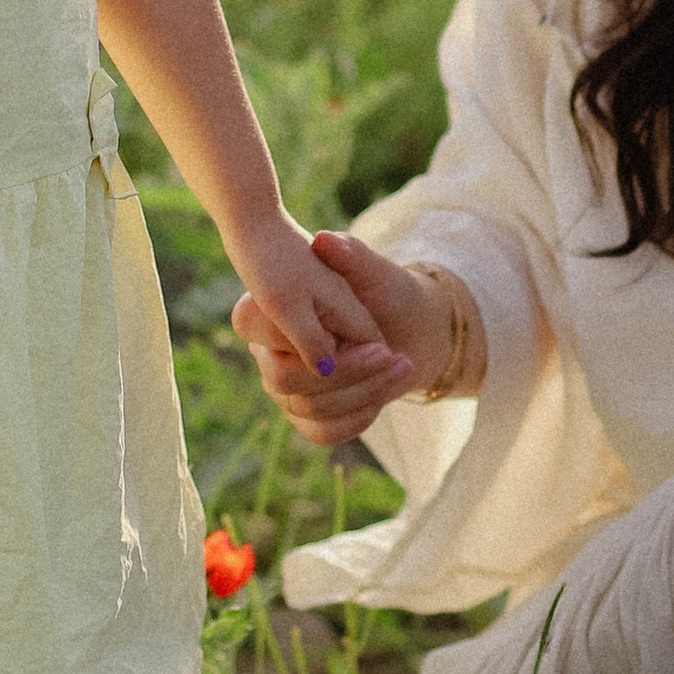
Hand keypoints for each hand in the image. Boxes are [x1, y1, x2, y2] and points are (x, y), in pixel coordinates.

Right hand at [225, 212, 405, 440]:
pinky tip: (381, 399)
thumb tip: (325, 242)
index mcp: (272, 311)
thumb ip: (350, 255)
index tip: (368, 335)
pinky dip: (354, 419)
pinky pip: (319, 432)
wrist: (410, 329)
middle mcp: (268, 353)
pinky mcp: (305, 415)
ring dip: (360, 392)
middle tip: (388, 353)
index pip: (264, 333)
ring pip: (307, 407)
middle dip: (344, 371)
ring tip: (399, 367)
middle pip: (284, 380)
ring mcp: (283, 388)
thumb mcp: (374, 271)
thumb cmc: (386, 292)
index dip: (314, 339)